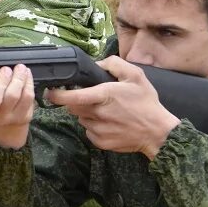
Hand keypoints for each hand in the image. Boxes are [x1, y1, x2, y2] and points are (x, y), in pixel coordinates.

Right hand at [0, 65, 35, 148]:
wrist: (5, 124)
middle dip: (1, 81)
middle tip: (5, 69)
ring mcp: (5, 119)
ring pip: (12, 97)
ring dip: (18, 79)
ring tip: (20, 68)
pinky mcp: (21, 118)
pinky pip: (27, 99)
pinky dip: (28, 83)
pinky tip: (27, 74)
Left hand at [46, 56, 179, 158]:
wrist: (157, 133)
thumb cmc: (147, 103)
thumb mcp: (136, 76)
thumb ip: (114, 64)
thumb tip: (97, 64)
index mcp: (104, 96)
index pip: (72, 97)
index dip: (57, 95)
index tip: (50, 91)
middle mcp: (97, 114)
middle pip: (74, 106)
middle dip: (77, 100)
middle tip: (94, 98)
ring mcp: (98, 129)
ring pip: (81, 118)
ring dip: (87, 113)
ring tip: (107, 111)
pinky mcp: (100, 142)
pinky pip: (88, 131)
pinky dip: (94, 126)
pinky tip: (110, 123)